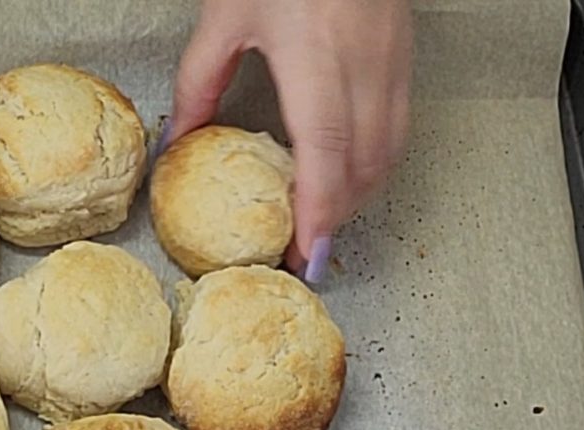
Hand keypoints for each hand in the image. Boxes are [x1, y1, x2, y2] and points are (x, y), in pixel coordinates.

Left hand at [165, 0, 411, 281]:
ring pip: (388, 151)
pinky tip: (354, 177)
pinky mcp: (404, 55)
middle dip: (338, 217)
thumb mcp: (226, 16)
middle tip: (308, 252)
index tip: (308, 252)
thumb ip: (199, 83)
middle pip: (362, 164)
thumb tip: (179, 139)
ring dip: (360, 196)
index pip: (325, 152)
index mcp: (315, 55)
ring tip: (327, 224)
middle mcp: (362, 63)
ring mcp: (391, 60)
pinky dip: (377, 164)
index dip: (319, 210)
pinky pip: (399, 126)